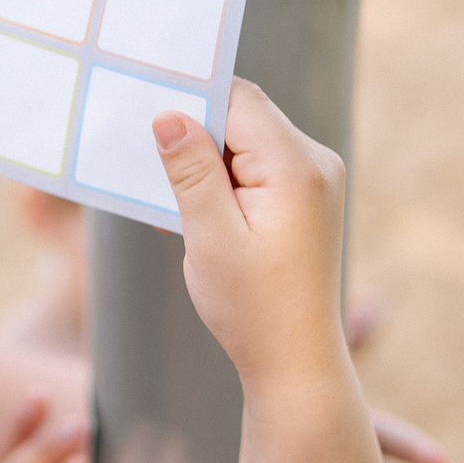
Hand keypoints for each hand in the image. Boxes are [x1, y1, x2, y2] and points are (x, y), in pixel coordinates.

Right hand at [156, 78, 348, 389]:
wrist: (295, 362)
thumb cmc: (252, 307)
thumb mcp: (210, 237)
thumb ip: (190, 171)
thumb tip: (168, 114)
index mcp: (296, 168)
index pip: (238, 101)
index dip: (192, 100)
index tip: (147, 110)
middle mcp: (316, 163)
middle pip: (244, 116)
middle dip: (196, 133)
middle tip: (152, 162)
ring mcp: (316, 180)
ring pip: (248, 140)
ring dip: (208, 162)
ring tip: (179, 205)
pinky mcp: (307, 197)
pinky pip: (259, 166)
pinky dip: (225, 181)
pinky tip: (200, 217)